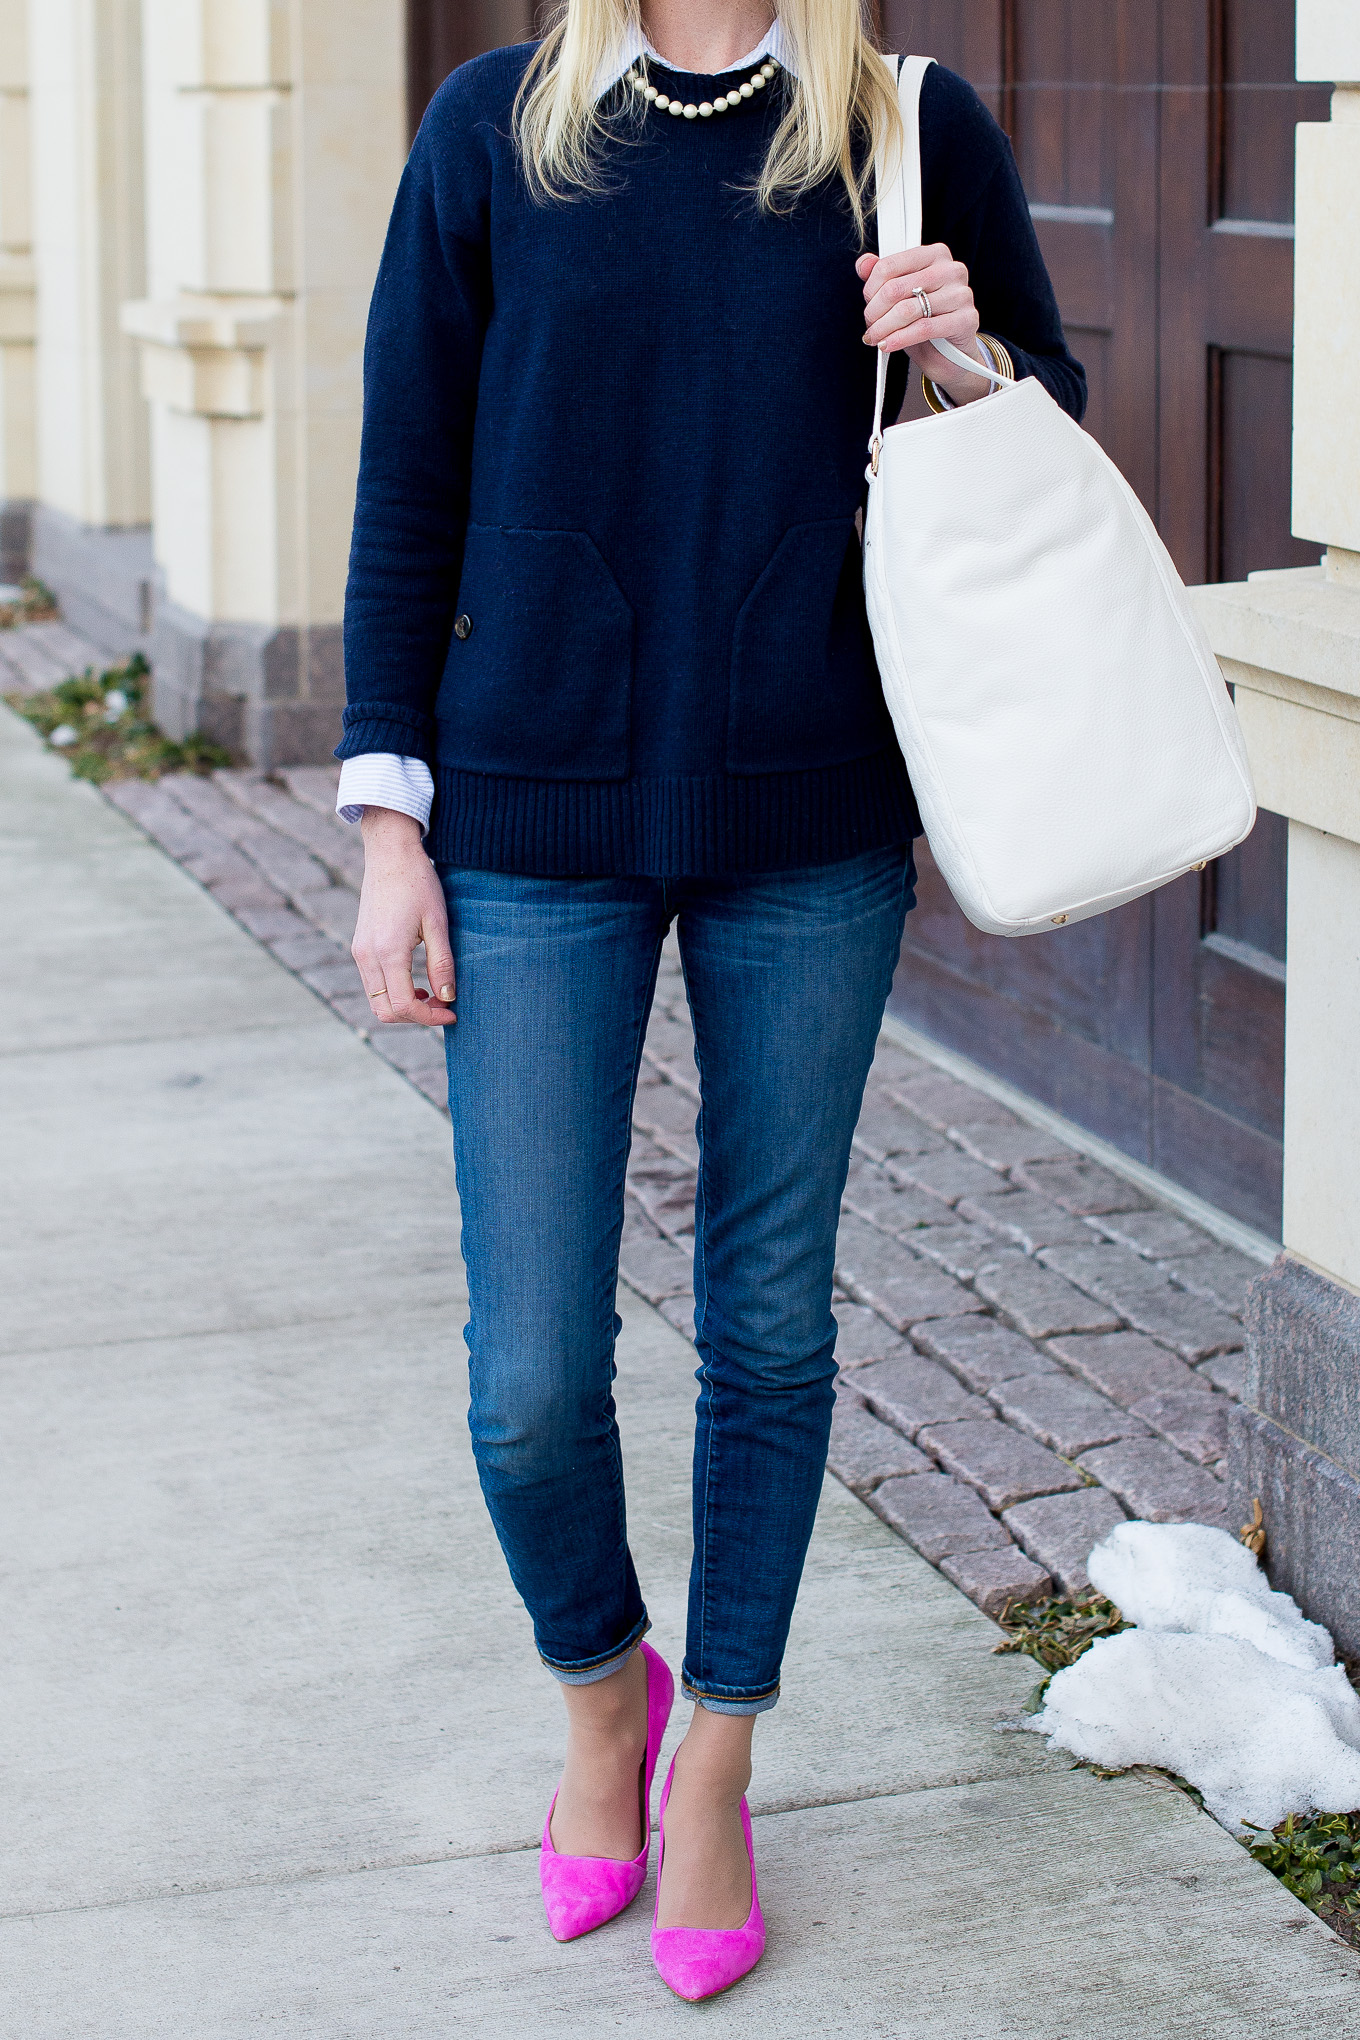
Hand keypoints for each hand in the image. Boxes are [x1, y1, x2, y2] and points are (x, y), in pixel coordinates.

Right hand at [352, 807, 455, 1026]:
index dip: (429, 1017)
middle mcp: (367, 956)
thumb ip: (442, 964)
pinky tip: (415, 982)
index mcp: (388, 951)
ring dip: (403, 1006)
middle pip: (385, 1011)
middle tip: (442, 1005)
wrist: (390, 854)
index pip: (404, 1005)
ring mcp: (360, 952)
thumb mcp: (438, 924)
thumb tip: (448, 997)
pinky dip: (393, 993)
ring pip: (376, 1001)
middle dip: (415, 1016)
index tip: (452, 1012)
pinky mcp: (360, 946)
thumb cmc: (419, 884)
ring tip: (431, 994)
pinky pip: (372, 985)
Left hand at [856, 242, 990, 406]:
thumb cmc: (926, 321)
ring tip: (876, 338)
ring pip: (907, 310)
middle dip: (875, 312)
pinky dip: (900, 339)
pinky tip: (888, 345)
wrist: (950, 355)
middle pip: (895, 288)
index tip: (868, 304)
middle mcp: (950, 270)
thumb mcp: (901, 296)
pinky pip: (923, 329)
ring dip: (883, 328)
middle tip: (870, 326)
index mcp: (935, 254)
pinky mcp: (965, 319)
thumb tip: (863, 263)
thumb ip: (883, 276)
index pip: (890, 265)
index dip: (871, 289)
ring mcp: (961, 294)